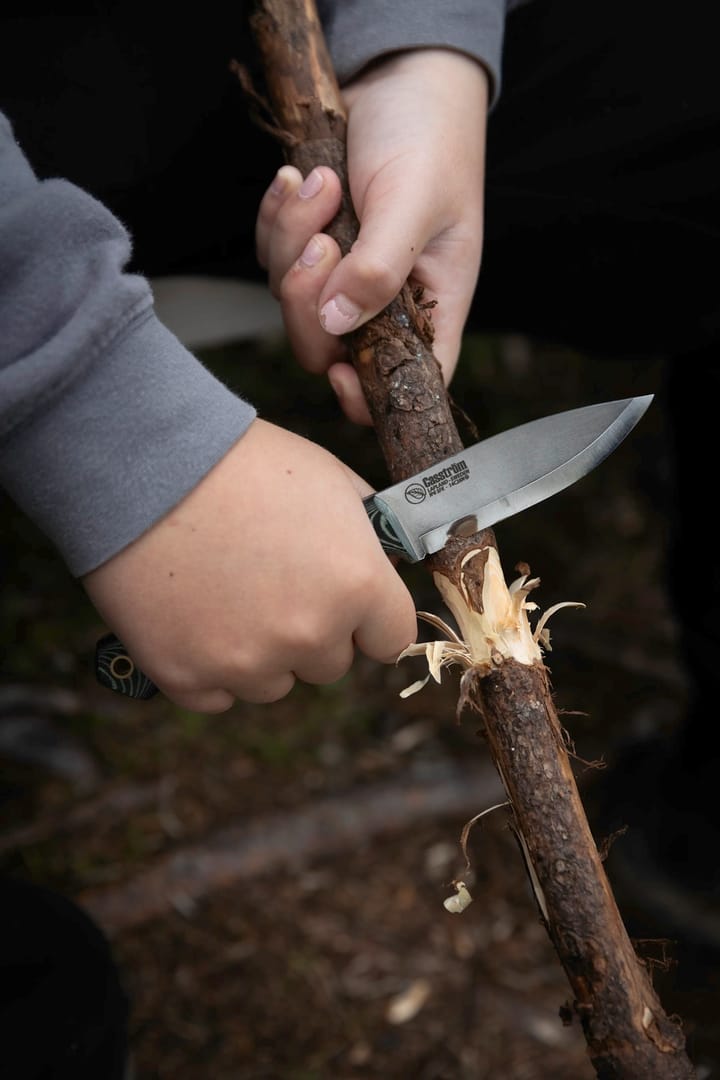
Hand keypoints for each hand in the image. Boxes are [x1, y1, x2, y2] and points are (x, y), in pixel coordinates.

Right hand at [83, 420, 416, 711]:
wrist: (146, 462)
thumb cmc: (243, 462)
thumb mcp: (328, 478)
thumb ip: (370, 531)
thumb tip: (386, 562)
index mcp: (357, 586)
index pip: (392, 638)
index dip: (368, 619)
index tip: (346, 605)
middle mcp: (309, 635)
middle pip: (330, 664)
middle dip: (310, 631)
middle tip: (271, 584)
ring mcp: (247, 663)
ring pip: (273, 683)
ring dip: (259, 654)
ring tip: (225, 594)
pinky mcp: (188, 677)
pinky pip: (217, 695)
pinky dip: (207, 665)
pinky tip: (192, 616)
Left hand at [255, 48, 488, 423]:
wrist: (400, 74)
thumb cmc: (429, 137)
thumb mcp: (413, 202)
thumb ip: (378, 269)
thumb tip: (337, 324)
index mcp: (431, 305)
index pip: (404, 381)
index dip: (366, 394)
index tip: (339, 368)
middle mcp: (386, 300)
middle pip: (326, 347)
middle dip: (309, 296)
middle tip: (325, 241)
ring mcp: (343, 274)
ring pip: (290, 299)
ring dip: (293, 239)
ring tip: (322, 181)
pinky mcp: (311, 243)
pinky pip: (272, 255)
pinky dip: (277, 217)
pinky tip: (299, 176)